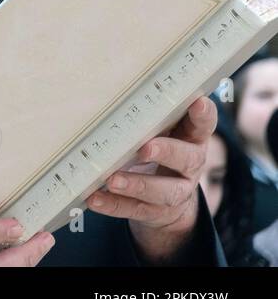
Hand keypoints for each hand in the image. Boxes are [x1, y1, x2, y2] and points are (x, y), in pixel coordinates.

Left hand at [86, 96, 214, 262]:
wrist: (167, 203)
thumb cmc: (159, 151)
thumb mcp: (161, 132)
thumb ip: (150, 115)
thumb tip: (110, 86)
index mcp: (192, 140)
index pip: (203, 126)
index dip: (203, 116)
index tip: (198, 103)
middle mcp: (190, 166)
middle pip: (186, 159)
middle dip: (166, 152)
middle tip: (145, 147)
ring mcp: (176, 192)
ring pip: (163, 191)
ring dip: (137, 184)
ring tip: (112, 180)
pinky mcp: (156, 212)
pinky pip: (135, 210)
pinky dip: (113, 204)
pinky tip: (94, 198)